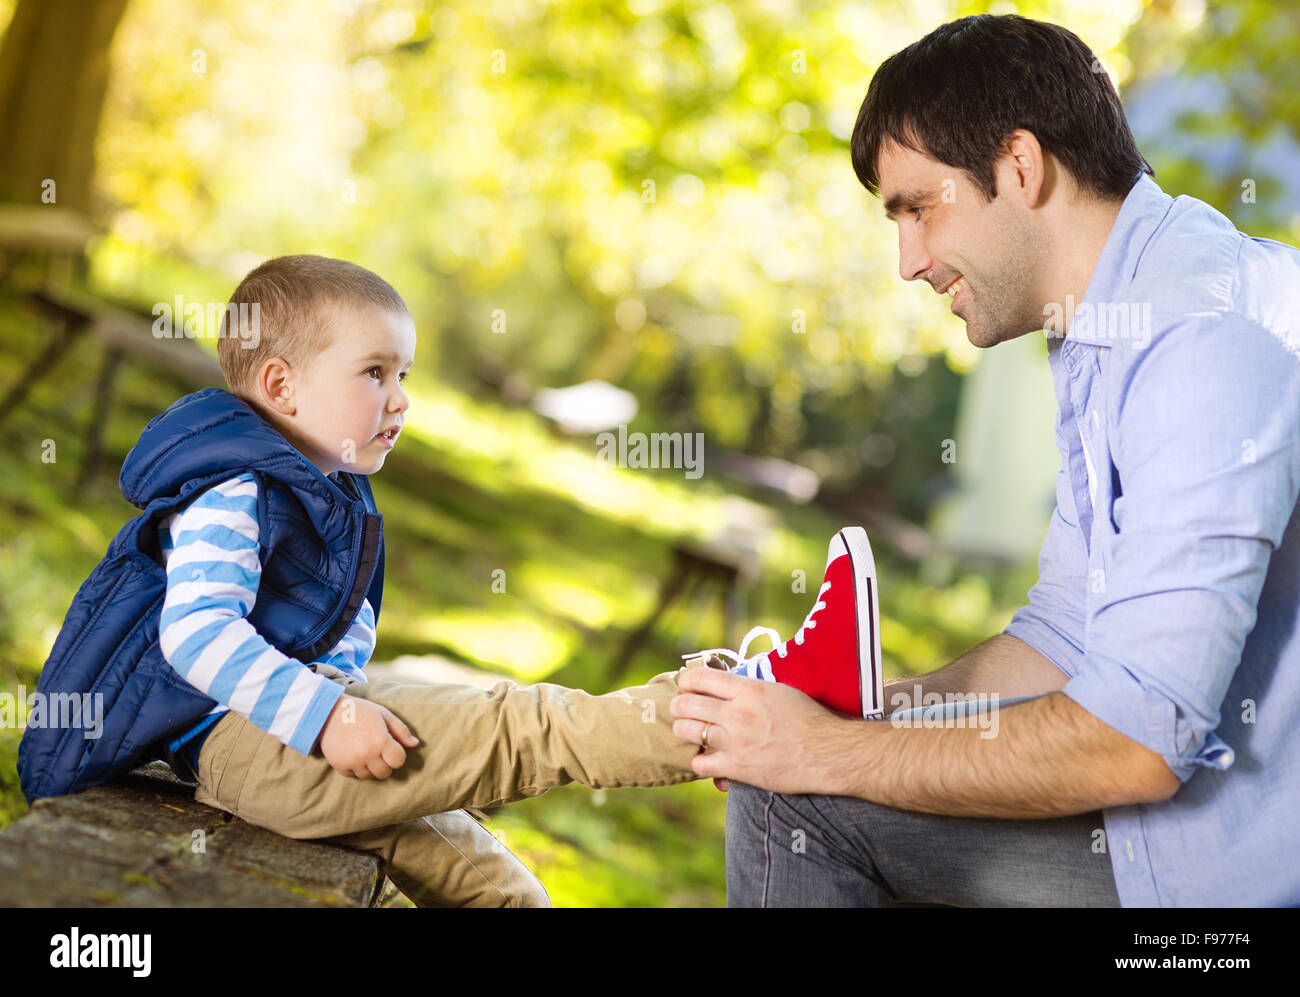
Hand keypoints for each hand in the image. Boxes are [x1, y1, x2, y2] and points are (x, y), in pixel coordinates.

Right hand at [318, 694, 419, 778]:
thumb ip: (401, 730)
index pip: (398, 761)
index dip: (397, 755)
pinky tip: (353, 754)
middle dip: (385, 763)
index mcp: (381, 741)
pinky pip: (354, 776)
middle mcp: (367, 754)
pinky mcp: (340, 766)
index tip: (391, 747)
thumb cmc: (360, 711)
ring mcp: (353, 762)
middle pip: (385, 773)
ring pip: (369, 776)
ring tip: (364, 751)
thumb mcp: (383, 714)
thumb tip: (415, 744)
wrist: (328, 712)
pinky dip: (356, 768)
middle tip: (378, 751)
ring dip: (370, 767)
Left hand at [669, 668, 855, 795]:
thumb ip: (749, 688)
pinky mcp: (738, 768)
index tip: (686, 687)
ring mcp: (735, 742)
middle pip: (686, 705)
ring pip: (688, 732)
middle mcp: (737, 713)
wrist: (829, 752)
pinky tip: (706, 759)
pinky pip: (700, 764)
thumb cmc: (809, 719)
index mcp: (748, 690)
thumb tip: (726, 685)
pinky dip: (699, 761)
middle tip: (680, 710)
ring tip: (688, 731)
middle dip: (678, 707)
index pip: (700, 679)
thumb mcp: (778, 691)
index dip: (686, 682)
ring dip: (684, 731)